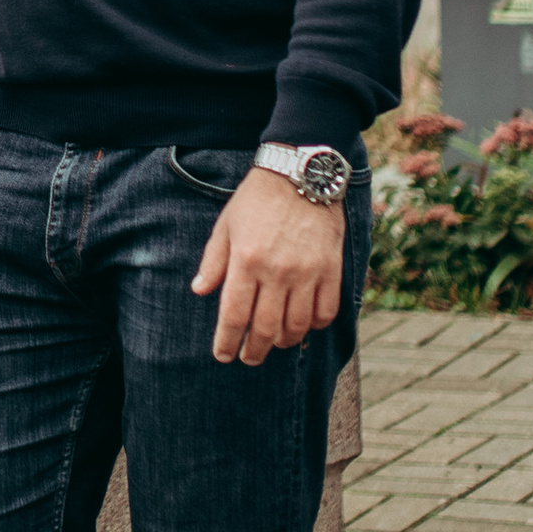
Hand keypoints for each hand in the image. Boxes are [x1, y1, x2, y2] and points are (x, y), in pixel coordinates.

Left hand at [190, 172, 344, 366]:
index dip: (227, 341)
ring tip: (275, 344)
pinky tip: (303, 325)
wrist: (301, 174)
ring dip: (284, 343)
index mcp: (246, 261)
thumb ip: (214, 260)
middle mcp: (277, 272)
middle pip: (265, 329)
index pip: (234, 316)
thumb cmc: (257, 198)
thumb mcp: (226, 225)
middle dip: (254, 351)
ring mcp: (307, 272)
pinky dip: (314, 325)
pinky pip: (326, 312)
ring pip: (297, 326)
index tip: (223, 355)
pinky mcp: (331, 269)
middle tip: (248, 357)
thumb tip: (200, 291)